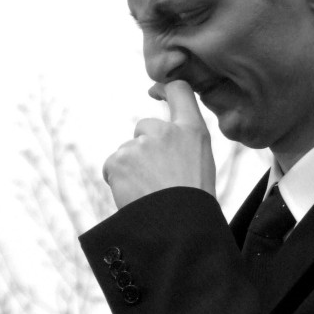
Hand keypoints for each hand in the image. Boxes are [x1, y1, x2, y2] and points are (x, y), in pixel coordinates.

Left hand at [102, 80, 215, 208]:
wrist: (179, 226)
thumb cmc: (193, 200)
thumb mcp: (201, 163)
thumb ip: (183, 140)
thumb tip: (157, 131)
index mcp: (192, 130)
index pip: (179, 90)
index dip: (164, 87)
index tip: (155, 91)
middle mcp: (165, 131)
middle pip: (144, 128)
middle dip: (145, 148)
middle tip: (158, 178)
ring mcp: (140, 144)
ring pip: (127, 151)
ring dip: (132, 169)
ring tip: (149, 192)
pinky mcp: (119, 160)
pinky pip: (112, 167)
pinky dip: (118, 181)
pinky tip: (134, 195)